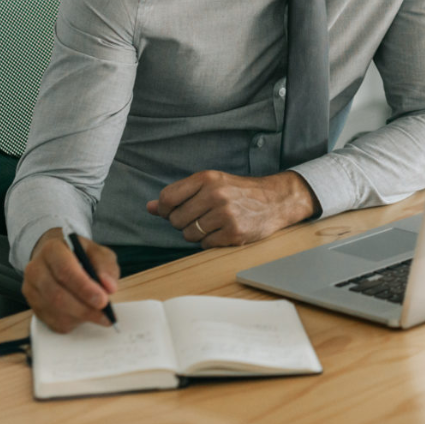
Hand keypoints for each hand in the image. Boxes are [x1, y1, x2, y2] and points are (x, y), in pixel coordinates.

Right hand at [23, 228, 119, 333]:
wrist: (56, 256)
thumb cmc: (79, 253)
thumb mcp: (97, 251)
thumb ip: (105, 266)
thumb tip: (109, 287)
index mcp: (52, 250)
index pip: (65, 271)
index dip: (84, 288)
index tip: (103, 300)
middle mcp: (36, 269)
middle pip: (57, 295)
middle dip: (84, 308)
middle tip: (105, 314)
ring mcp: (31, 290)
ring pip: (54, 311)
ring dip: (79, 317)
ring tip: (98, 315)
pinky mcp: (33, 306)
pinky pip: (50, 321)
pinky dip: (71, 322)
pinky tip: (84, 317)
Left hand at [146, 170, 318, 247]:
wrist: (275, 199)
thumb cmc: (240, 191)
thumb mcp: (212, 183)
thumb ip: (180, 194)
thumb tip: (149, 207)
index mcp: (207, 178)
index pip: (167, 198)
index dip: (165, 209)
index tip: (174, 210)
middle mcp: (215, 194)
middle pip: (176, 220)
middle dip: (184, 222)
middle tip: (202, 215)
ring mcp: (225, 214)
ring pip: (189, 234)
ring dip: (198, 233)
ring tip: (215, 222)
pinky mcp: (233, 233)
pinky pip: (205, 245)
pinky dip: (211, 241)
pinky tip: (224, 230)